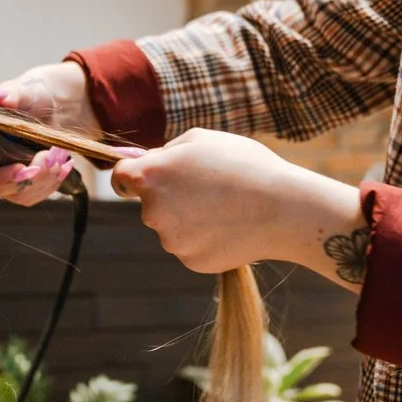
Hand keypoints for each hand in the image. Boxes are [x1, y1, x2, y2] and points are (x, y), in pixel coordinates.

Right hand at [0, 61, 96, 206]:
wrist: (56, 105)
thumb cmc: (34, 94)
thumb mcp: (25, 90)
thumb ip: (10, 93)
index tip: (20, 168)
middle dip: (28, 178)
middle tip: (48, 157)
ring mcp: (7, 176)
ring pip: (20, 195)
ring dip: (43, 181)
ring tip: (59, 157)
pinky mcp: (26, 183)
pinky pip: (35, 194)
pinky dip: (52, 183)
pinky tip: (64, 166)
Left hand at [109, 128, 366, 288]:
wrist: (282, 209)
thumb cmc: (243, 165)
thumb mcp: (202, 139)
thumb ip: (168, 152)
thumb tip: (150, 163)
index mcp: (150, 176)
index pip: (120, 177)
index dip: (129, 175)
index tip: (139, 178)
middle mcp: (152, 212)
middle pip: (149, 203)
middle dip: (169, 196)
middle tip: (207, 186)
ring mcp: (171, 240)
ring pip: (171, 226)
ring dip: (188, 217)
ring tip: (226, 205)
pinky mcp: (191, 261)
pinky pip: (190, 246)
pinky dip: (205, 238)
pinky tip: (230, 226)